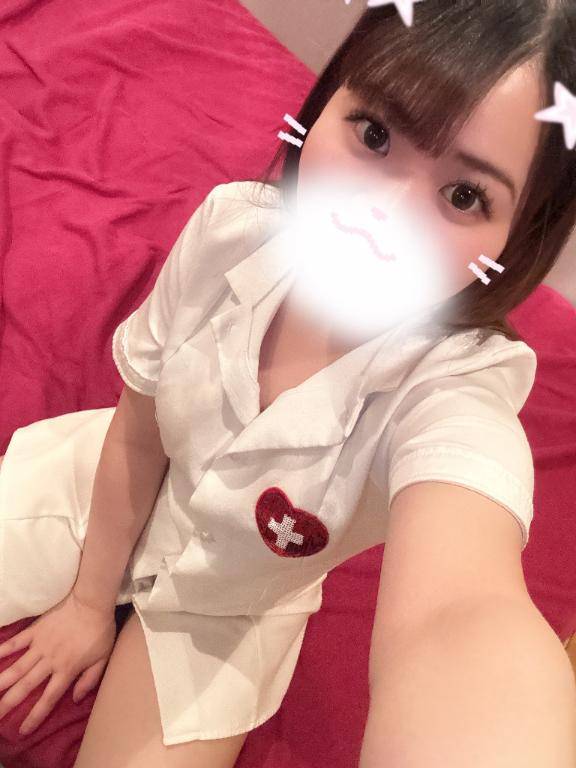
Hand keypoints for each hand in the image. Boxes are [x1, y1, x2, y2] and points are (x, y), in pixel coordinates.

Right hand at [0, 590, 117, 734]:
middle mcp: (50, 661)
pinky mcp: (36, 630)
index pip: (48, 698)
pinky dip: (4, 650)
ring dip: (2, 682)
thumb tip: (76, 699)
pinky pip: (17, 642)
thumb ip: (90, 679)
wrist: (91, 602)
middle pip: (26, 686)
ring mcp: (40, 645)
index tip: (22, 730)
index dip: (35, 715)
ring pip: (18, 667)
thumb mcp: (103, 658)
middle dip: (9, 703)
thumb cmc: (100, 630)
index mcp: (67, 670)